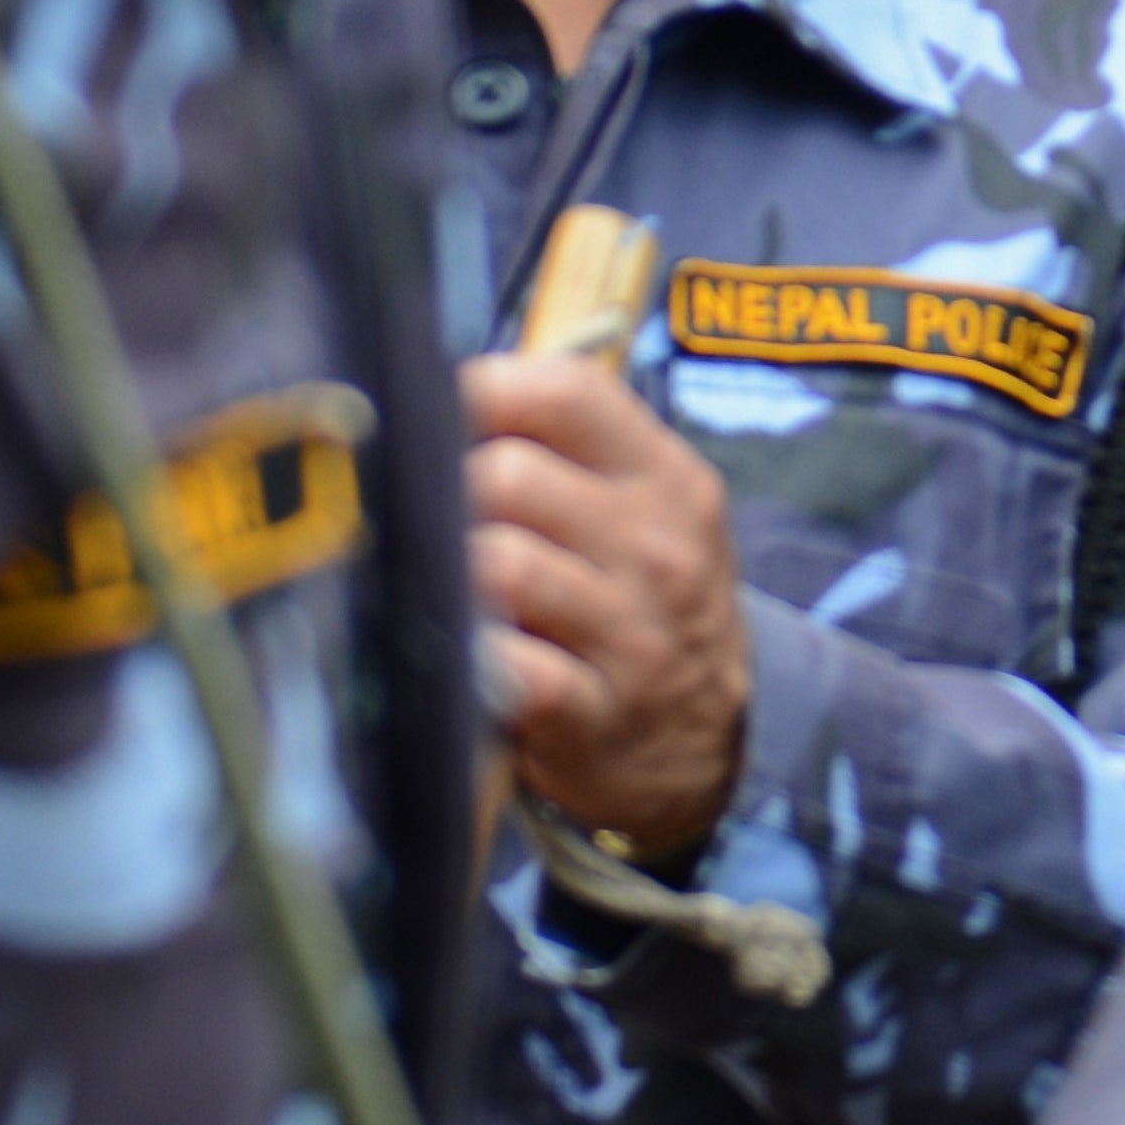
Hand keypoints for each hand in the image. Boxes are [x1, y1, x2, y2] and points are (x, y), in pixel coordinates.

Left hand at [466, 350, 748, 859]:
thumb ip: (561, 450)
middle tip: (416, 518)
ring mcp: (631, 630)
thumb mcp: (641, 507)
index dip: (480, 392)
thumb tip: (429, 393)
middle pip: (508, 476)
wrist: (708, 732)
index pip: (565, 392)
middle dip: (443, 492)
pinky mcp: (593, 713)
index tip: (433, 417)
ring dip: (447, 575)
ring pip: (499, 567)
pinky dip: (469, 660)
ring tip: (431, 584)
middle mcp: (655, 544)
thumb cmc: (642, 597)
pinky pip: (509, 671)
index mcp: (663, 475)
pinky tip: (456, 654)